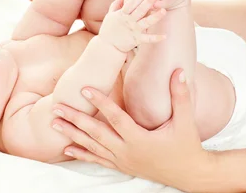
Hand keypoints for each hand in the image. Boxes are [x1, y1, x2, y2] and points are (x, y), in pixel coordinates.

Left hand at [51, 70, 210, 191]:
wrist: (190, 175)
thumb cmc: (187, 146)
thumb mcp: (186, 121)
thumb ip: (181, 95)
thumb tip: (179, 71)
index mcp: (140, 139)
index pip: (116, 118)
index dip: (100, 102)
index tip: (84, 89)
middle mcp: (127, 151)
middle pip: (96, 133)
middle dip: (75, 119)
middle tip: (57, 107)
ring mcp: (122, 161)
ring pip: (92, 147)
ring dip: (72, 134)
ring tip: (55, 123)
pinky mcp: (122, 166)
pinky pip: (98, 160)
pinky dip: (82, 154)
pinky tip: (67, 149)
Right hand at [99, 0, 166, 51]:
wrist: (107, 46)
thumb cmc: (108, 30)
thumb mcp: (109, 15)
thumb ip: (115, 5)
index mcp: (122, 14)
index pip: (130, 4)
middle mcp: (129, 21)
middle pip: (140, 10)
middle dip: (148, 2)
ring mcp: (134, 30)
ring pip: (146, 22)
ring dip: (155, 17)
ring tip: (164, 11)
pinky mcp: (137, 39)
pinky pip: (148, 39)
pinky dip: (156, 38)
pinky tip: (165, 36)